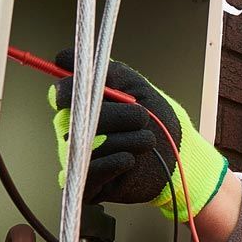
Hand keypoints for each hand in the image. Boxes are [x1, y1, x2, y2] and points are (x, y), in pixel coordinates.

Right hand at [47, 52, 227, 220]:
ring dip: (128, 139)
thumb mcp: (134, 86)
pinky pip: (91, 172)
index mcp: (81, 106)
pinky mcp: (88, 185)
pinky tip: (131, 160)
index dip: (80, 91)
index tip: (103, 92)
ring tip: (146, 140)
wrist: (178, 154)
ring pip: (89, 144)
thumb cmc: (156, 119)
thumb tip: (62, 57)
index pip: (62, 93)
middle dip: (118, 115)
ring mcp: (79, 159)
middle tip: (142, 117)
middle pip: (78, 118)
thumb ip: (104, 71)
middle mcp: (74, 132)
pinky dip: (116, 162)